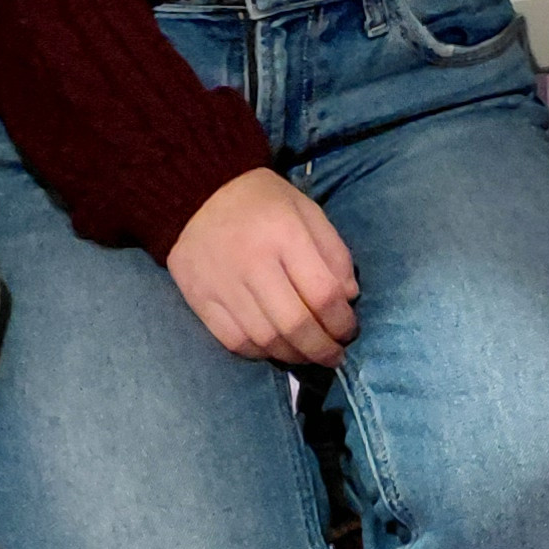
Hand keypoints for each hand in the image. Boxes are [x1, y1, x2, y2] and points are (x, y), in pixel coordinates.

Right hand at [167, 167, 361, 363]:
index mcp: (285, 234)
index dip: (342, 321)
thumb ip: (333, 251)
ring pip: (265, 339)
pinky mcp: (199, 300)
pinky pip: (234, 341)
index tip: (350, 331)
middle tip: (335, 357)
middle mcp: (253, 263)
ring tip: (309, 356)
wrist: (197, 192)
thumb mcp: (307, 210)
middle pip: (294, 323)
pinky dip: (260, 353)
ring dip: (294, 356)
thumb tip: (349, 298)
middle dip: (321, 349)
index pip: (322, 292)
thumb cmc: (262, 201)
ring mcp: (223, 285)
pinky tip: (276, 350)